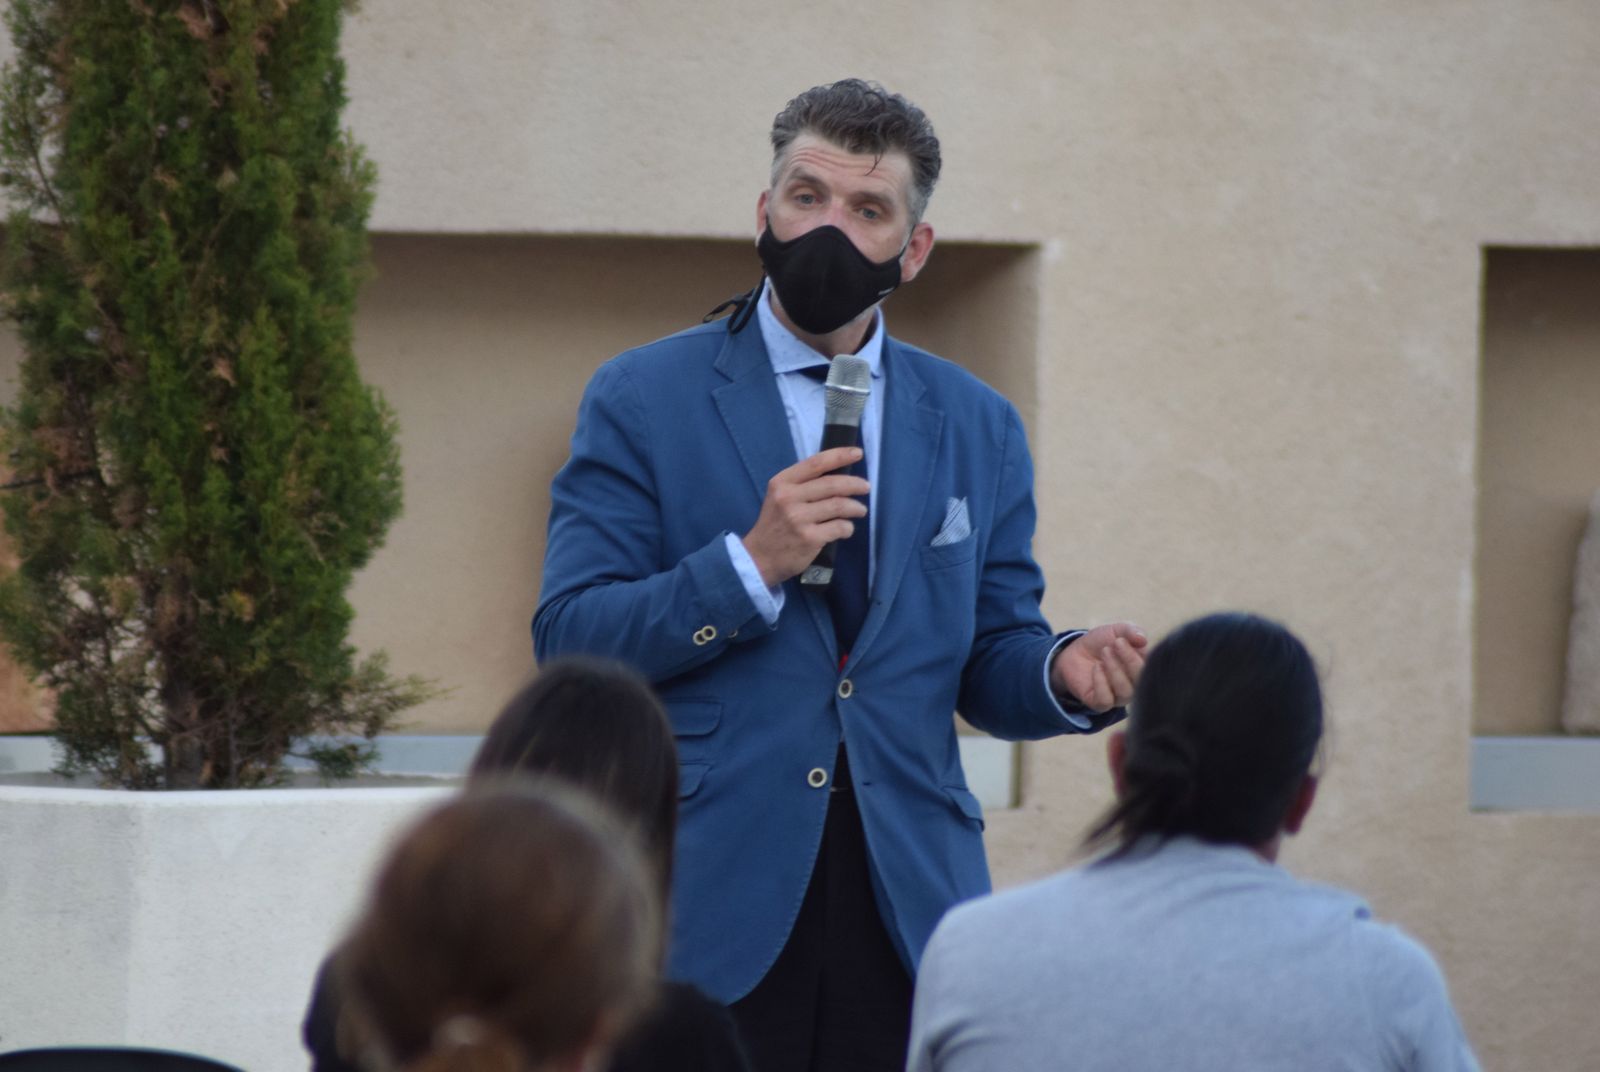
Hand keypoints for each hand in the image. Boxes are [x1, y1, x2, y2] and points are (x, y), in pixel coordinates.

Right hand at [742, 447, 869, 587]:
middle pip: (832, 484)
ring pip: (839, 505)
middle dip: (855, 484)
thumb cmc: (774, 525)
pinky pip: (839, 527)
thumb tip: (838, 474)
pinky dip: (848, 527)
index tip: (857, 453)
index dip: (840, 456)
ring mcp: (799, 519)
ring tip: (860, 510)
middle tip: (865, 487)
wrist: (759, 558)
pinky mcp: (809, 538)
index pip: (816, 463)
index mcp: (782, 482)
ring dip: (856, 507)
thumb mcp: (779, 497)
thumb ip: (802, 484)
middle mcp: (789, 498)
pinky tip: (846, 529)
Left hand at [1050, 622, 1147, 712]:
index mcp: (1142, 669)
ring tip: (1105, 652)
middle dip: (1129, 660)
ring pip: (1125, 692)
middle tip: (1115, 643)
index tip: (1121, 639)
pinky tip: (1096, 667)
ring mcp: (1118, 696)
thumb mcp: (1116, 631)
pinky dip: (1101, 682)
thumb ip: (1131, 631)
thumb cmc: (1101, 643)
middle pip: (1141, 681)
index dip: (1138, 654)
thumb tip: (1143, 639)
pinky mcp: (1100, 703)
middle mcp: (1134, 685)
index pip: (1151, 668)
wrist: (1075, 652)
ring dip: (1114, 670)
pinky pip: (1106, 700)